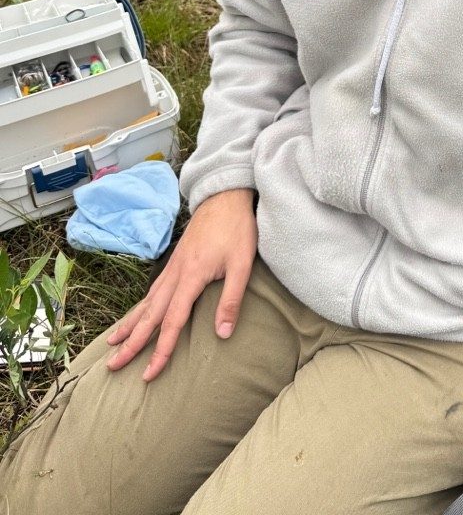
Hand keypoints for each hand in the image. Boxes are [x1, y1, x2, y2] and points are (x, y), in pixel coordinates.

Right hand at [105, 187, 256, 381]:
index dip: (161, 350)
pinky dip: (140, 307)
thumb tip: (223, 334)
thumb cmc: (237, 230)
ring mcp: (172, 267)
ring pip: (147, 302)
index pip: (172, 322)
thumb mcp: (242, 264)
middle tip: (112, 366)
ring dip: (130, 324)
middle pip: (150, 315)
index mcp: (191, 277)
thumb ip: (231, 299)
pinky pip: (152, 290)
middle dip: (132, 342)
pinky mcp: (175, 261)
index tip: (149, 373)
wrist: (225, 197)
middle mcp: (175, 274)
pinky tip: (137, 314)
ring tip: (112, 343)